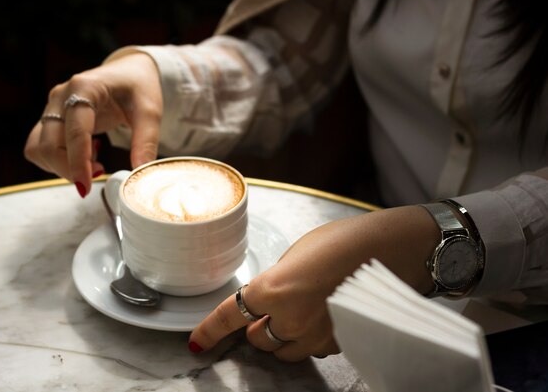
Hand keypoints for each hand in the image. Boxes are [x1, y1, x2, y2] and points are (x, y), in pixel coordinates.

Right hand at [24, 52, 161, 196]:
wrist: (128, 71)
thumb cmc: (138, 87)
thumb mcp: (150, 111)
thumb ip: (146, 141)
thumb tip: (139, 172)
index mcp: (84, 88)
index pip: (74, 132)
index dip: (78, 163)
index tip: (86, 186)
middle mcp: (60, 96)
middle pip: (48, 144)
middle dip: (69, 169)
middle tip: (100, 173)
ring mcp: (52, 107)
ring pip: (38, 148)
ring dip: (61, 166)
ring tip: (95, 162)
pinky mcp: (51, 119)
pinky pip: (40, 148)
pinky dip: (58, 160)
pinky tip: (86, 155)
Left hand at [188, 206, 437, 360]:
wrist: (393, 249)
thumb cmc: (346, 241)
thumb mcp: (299, 252)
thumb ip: (277, 280)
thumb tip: (269, 296)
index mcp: (275, 289)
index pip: (230, 317)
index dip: (211, 331)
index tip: (198, 342)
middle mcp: (292, 319)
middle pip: (258, 339)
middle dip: (258, 326)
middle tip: (271, 309)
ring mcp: (318, 336)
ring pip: (285, 352)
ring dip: (283, 337)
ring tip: (300, 313)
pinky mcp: (341, 343)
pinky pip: (314, 350)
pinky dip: (311, 339)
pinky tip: (324, 317)